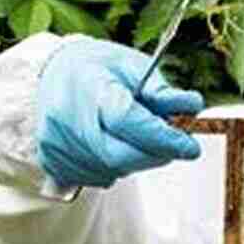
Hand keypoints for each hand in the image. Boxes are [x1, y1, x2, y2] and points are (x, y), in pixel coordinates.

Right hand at [36, 38, 203, 188]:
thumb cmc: (97, 68)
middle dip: (155, 155)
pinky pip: (94, 178)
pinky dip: (114, 168)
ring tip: (138, 139)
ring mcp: (55, 143)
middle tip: (173, 146)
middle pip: (118, 155)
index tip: (190, 146)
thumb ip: (162, 91)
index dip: (164, 138)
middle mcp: (65, 118)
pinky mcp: (51, 161)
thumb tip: (192, 107)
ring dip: (136, 162)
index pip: (128, 121)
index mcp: (88, 86)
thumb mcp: (133, 66)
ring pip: (110, 171)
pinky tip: (116, 146)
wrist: (53, 74)